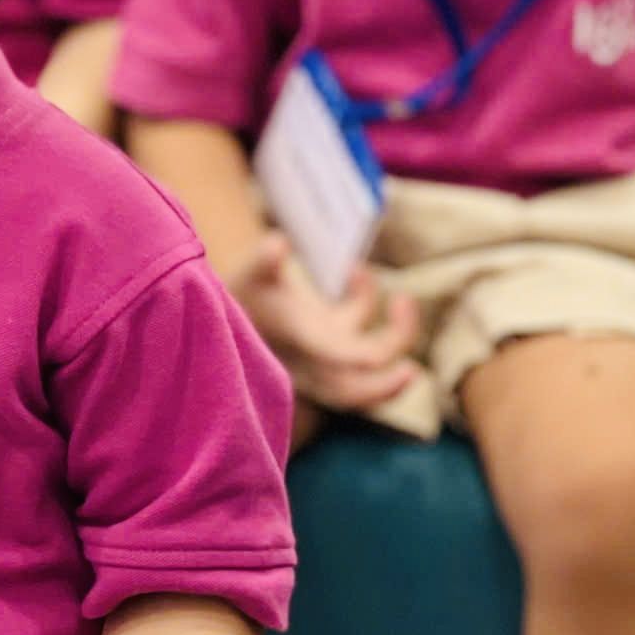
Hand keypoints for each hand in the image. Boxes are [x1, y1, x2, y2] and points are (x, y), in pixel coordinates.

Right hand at [234, 234, 420, 410]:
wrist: (221, 310)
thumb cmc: (239, 293)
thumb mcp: (247, 275)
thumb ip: (263, 261)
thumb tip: (278, 243)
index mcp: (301, 347)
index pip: (339, 363)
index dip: (365, 359)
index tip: (382, 353)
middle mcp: (315, 358)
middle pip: (355, 392)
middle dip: (387, 387)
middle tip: (412, 371)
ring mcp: (323, 351)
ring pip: (366, 368)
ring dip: (395, 339)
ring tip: (402, 300)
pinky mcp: (325, 337)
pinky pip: (357, 333)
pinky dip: (365, 303)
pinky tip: (355, 271)